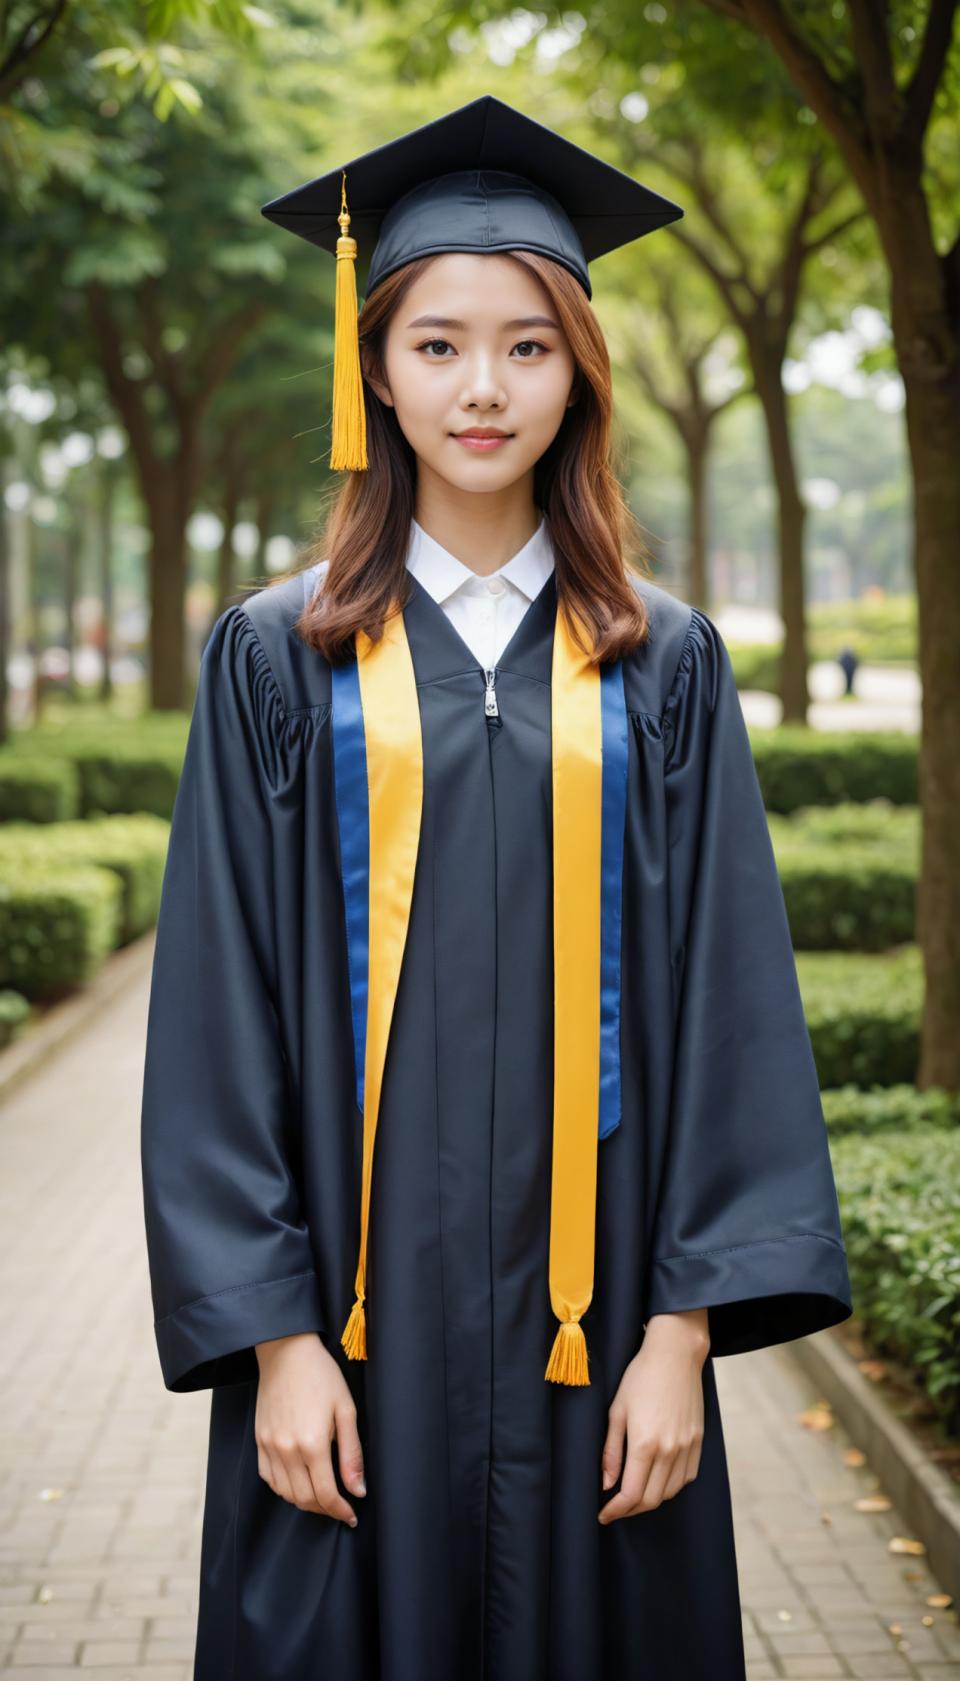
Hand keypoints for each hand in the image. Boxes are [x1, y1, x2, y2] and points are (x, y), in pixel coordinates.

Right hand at [254, 1332, 365, 1525]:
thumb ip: (352, 1454)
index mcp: (312, 1443)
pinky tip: (298, 1483)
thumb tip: (358, 1490)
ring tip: (322, 1497)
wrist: (286, 1352)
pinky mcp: (259, 1441)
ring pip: (285, 1493)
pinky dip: (284, 1489)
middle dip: (325, 1509)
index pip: (326, 1494)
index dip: (340, 1510)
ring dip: (305, 1502)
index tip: (352, 1516)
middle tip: (340, 1507)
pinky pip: (268, 1478)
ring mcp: (269, 1446)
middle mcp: (287, 1450)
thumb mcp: (346, 1410)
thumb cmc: (321, 1376)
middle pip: (304, 1499)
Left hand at [598, 1309, 708, 1523]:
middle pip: (652, 1499)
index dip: (616, 1511)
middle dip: (631, 1510)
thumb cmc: (640, 1377)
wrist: (676, 1354)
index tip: (603, 1515)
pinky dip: (672, 1486)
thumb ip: (612, 1451)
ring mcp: (687, 1447)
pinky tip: (659, 1480)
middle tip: (615, 1507)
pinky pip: (687, 1477)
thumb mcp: (617, 1411)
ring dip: (651, 1499)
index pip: (631, 1494)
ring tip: (634, 1494)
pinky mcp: (699, 1441)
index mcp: (645, 1443)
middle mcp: (670, 1450)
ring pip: (671, 1492)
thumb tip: (607, 1484)